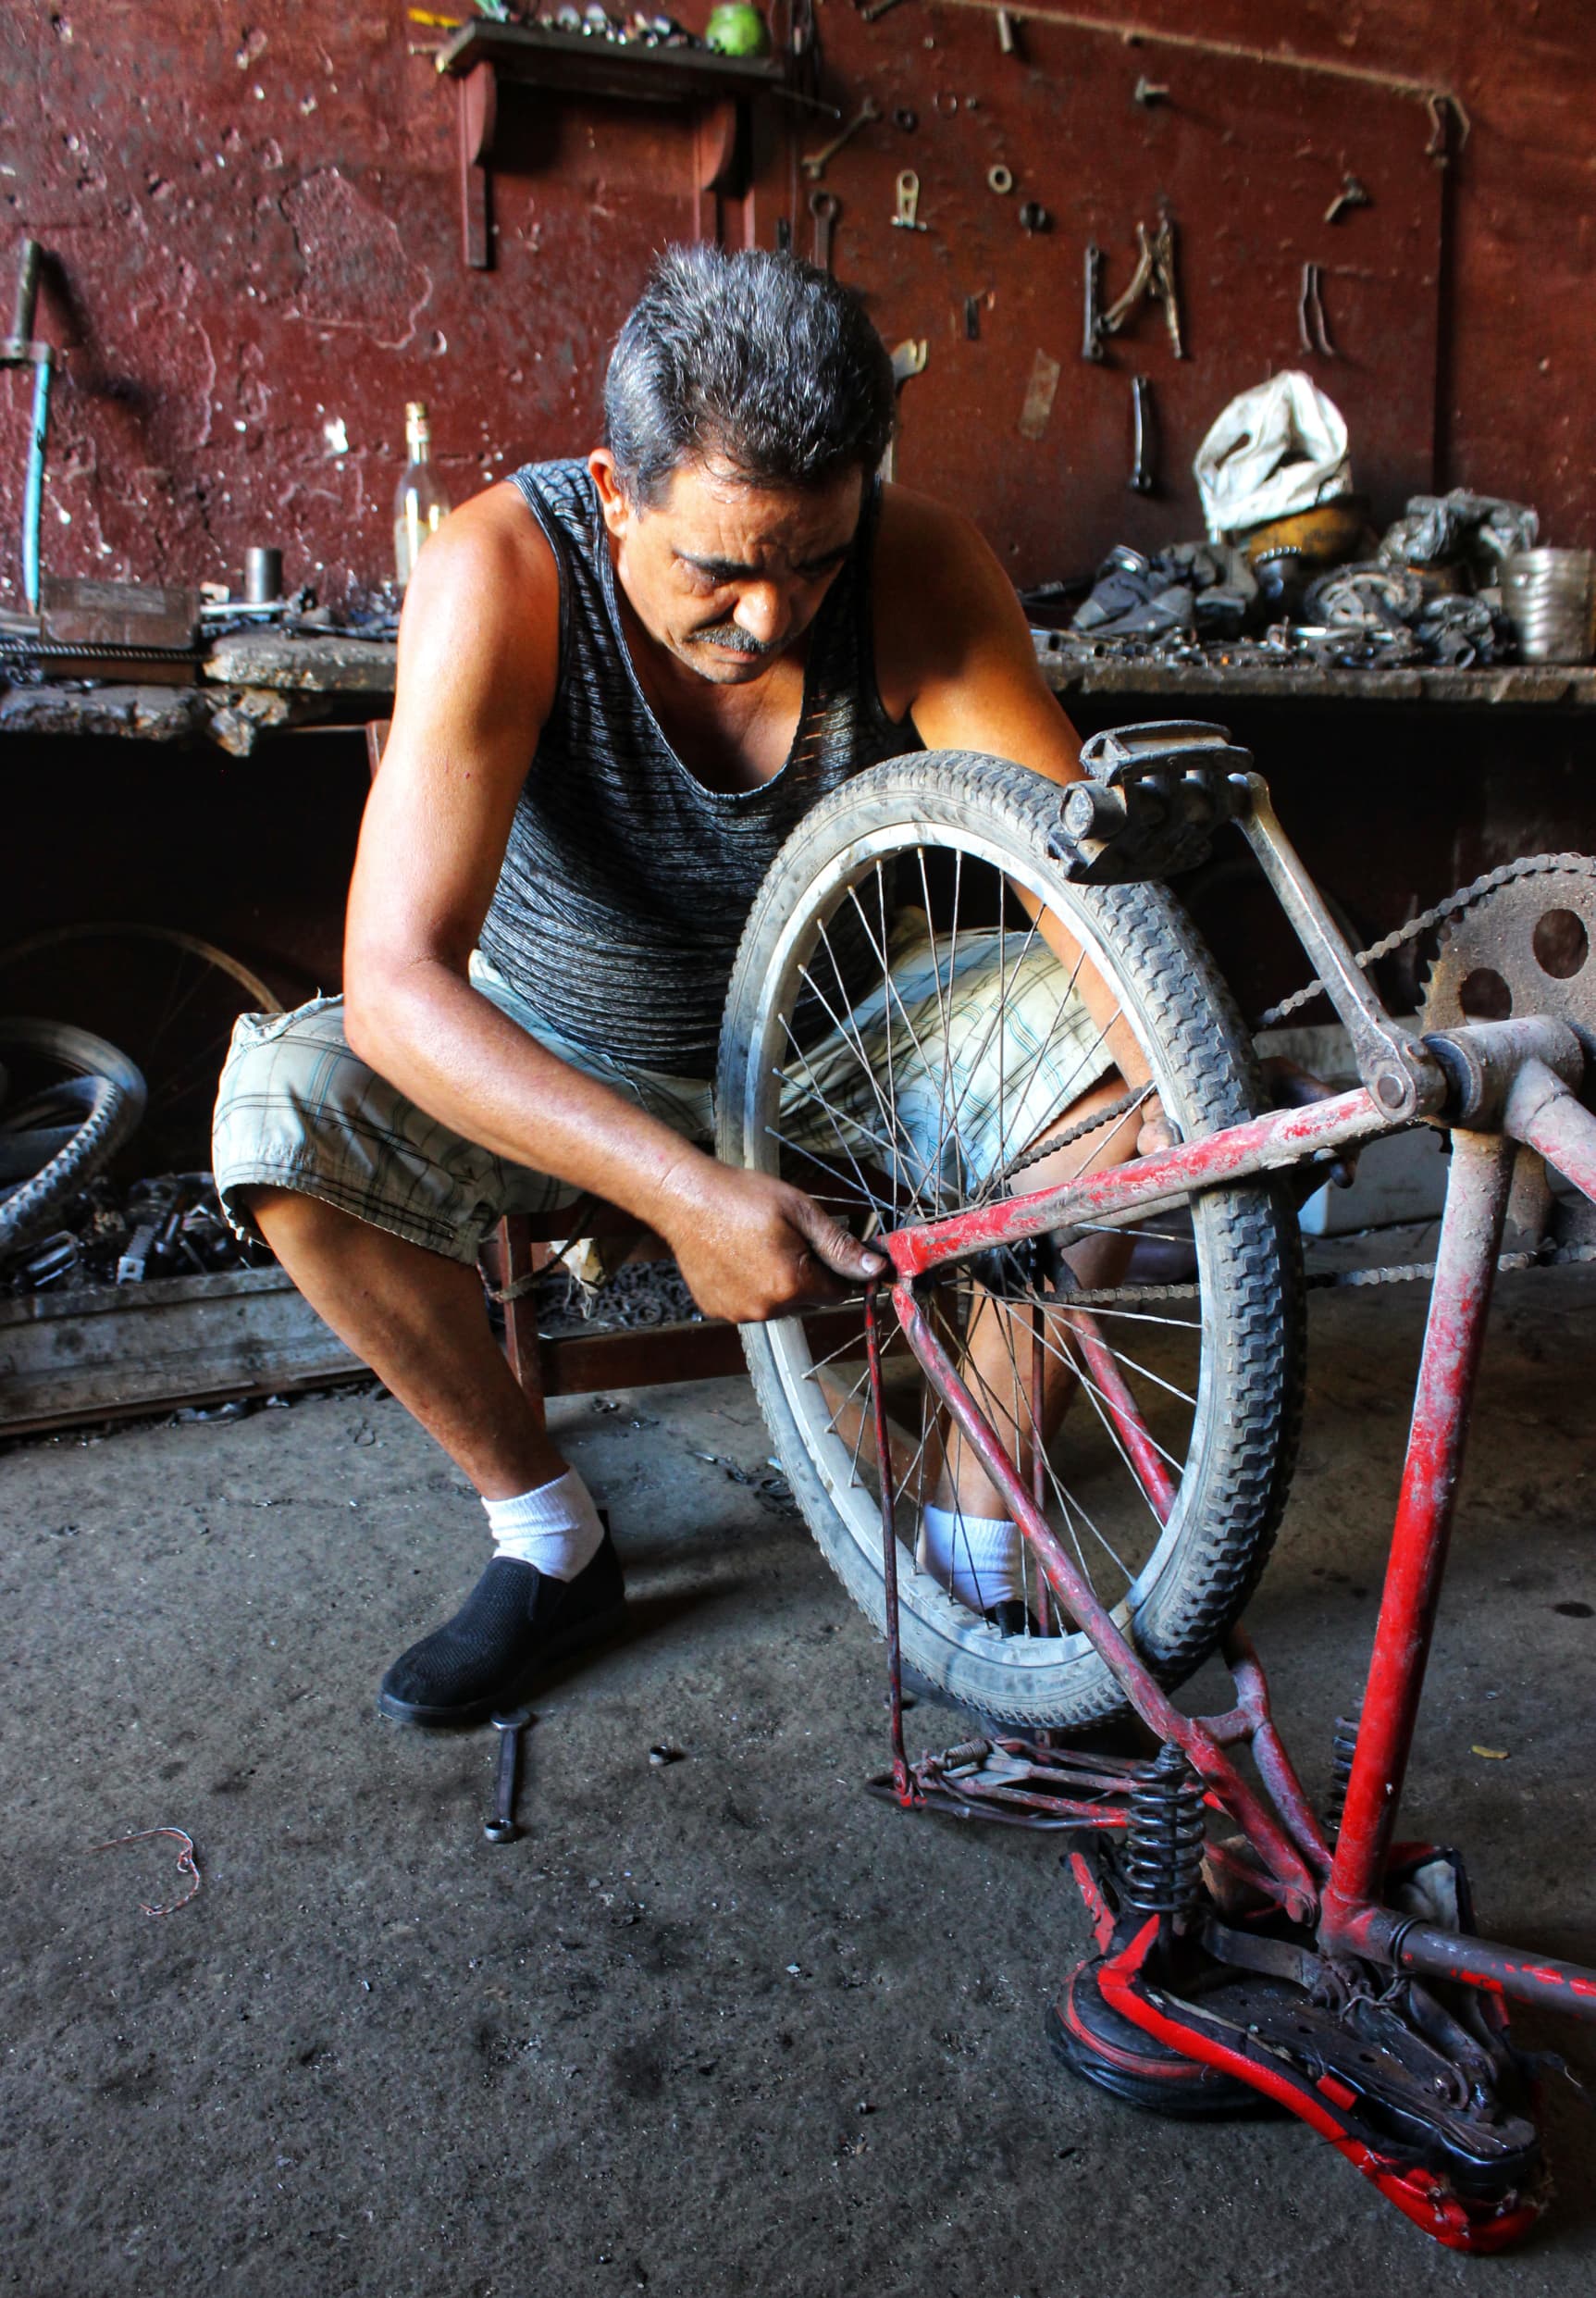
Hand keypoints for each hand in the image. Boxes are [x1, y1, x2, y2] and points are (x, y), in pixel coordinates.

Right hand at [656, 1159, 887, 1324]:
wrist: (684, 1197)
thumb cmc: (741, 1197)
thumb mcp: (800, 1211)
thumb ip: (840, 1245)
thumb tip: (874, 1269)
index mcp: (792, 1284)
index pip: (838, 1292)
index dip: (837, 1269)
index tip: (824, 1247)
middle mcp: (766, 1308)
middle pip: (809, 1300)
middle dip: (807, 1275)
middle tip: (786, 1238)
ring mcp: (738, 1313)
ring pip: (779, 1304)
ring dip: (779, 1283)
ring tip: (759, 1246)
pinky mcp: (717, 1309)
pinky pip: (749, 1304)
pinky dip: (750, 1286)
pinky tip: (738, 1257)